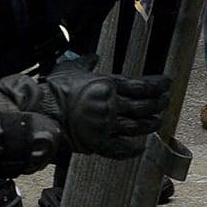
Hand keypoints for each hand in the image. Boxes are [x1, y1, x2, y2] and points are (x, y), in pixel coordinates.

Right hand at [2, 71, 168, 156]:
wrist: (39, 111)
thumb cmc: (54, 88)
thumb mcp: (71, 69)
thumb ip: (86, 62)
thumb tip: (94, 56)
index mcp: (106, 84)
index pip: (140, 85)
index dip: (157, 85)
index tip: (167, 83)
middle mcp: (110, 104)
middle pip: (143, 106)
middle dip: (158, 104)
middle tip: (166, 102)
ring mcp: (105, 125)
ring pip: (136, 126)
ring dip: (150, 124)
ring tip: (158, 121)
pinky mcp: (97, 143)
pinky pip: (121, 149)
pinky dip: (132, 149)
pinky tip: (140, 147)